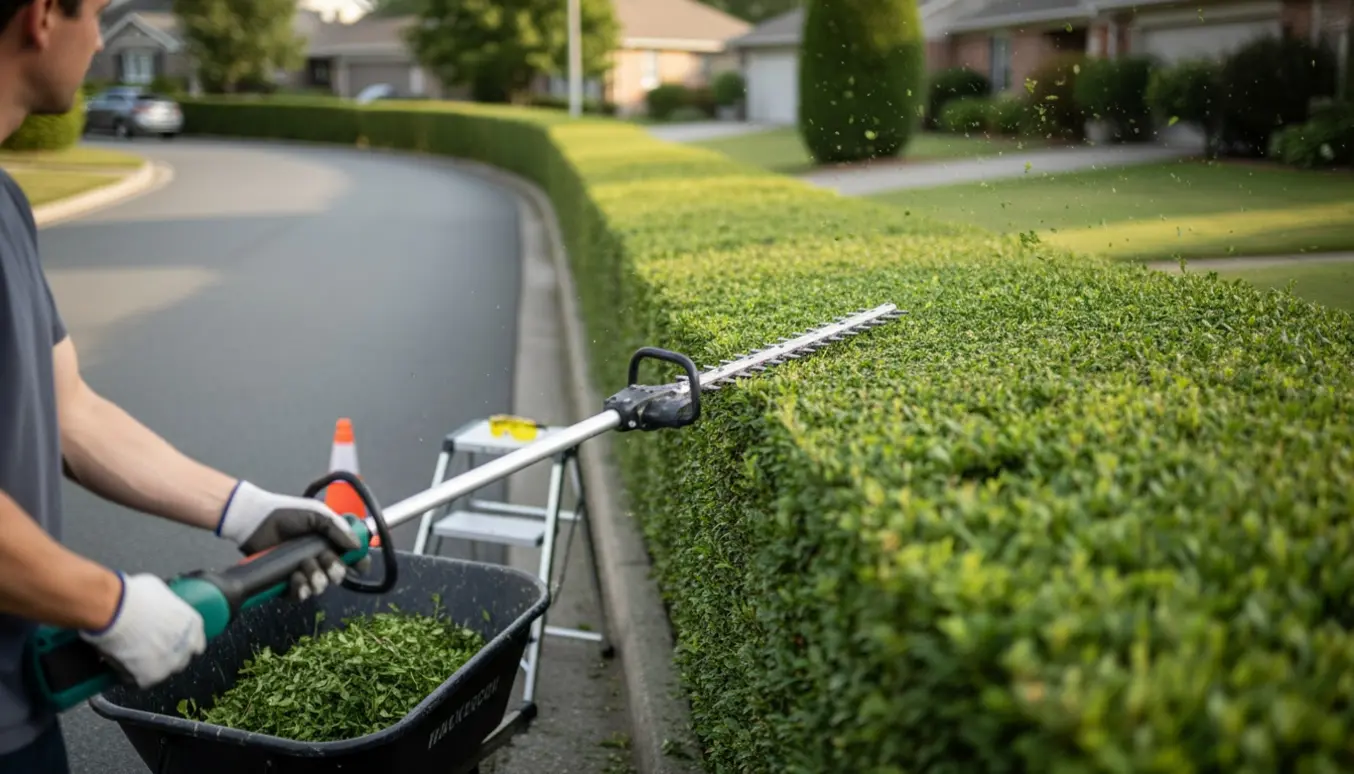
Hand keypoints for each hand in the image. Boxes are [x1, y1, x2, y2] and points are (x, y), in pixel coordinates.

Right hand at [80, 572, 205, 688]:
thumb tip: (157, 606)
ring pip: (161, 672)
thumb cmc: (134, 595)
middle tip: (145, 648)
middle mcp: (186, 646)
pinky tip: (120, 663)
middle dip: (166, 656)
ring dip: (148, 666)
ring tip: (129, 655)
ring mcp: (169, 664)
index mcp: (193, 624)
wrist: (115, 610)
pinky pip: (139, 681)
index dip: (181, 643)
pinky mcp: (149, 677)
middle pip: (180, 659)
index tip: (168, 641)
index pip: (196, 642)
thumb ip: (165, 605)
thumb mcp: (159, 591)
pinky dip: (129, 675)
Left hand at [216, 481, 368, 600]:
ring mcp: (303, 571)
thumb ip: (339, 528)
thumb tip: (357, 546)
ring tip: (303, 567)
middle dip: (334, 570)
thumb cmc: (287, 513)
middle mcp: (318, 558)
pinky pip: (300, 594)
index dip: (358, 563)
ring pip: (320, 586)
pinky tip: (294, 577)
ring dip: (316, 578)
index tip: (360, 567)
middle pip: (337, 575)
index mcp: (329, 542)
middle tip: (326, 561)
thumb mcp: (317, 514)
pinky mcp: (285, 582)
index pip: (351, 557)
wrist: (256, 520)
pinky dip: (300, 588)